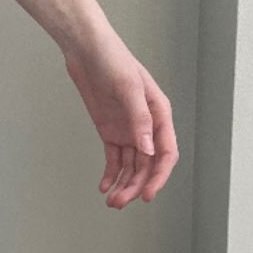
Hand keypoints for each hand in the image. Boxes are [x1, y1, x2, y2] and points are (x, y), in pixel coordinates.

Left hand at [63, 29, 178, 207]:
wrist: (86, 49)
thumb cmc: (112, 60)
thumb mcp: (128, 88)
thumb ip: (140, 120)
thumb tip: (149, 151)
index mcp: (159, 113)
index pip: (166, 153)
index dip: (159, 177)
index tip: (147, 196)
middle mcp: (147, 125)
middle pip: (147, 164)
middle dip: (135, 186)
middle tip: (119, 203)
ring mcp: (128, 129)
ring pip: (131, 165)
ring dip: (123, 184)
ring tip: (111, 202)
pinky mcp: (110, 131)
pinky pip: (114, 159)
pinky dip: (110, 175)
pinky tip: (104, 187)